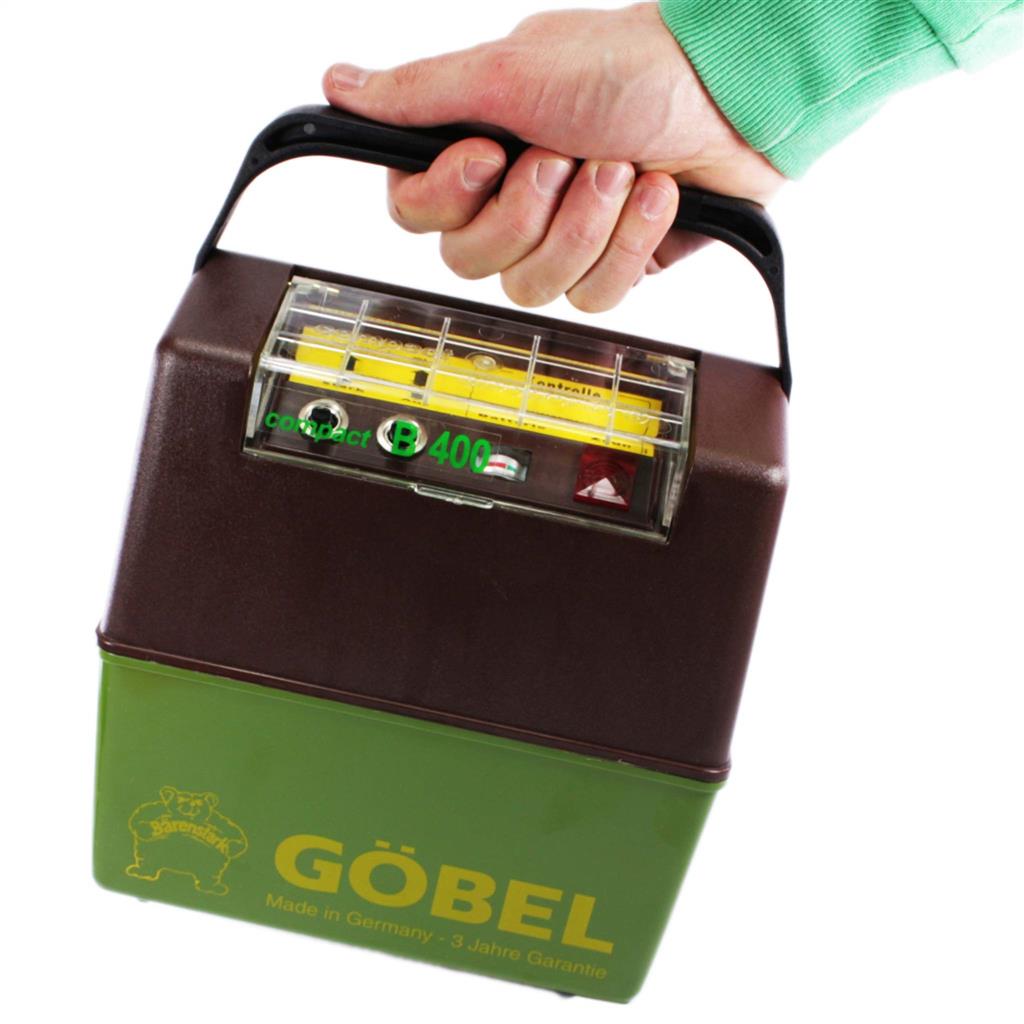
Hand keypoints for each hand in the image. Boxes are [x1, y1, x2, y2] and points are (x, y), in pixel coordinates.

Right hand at [323, 3, 782, 311]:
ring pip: (535, 287)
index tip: (489, 155)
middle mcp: (513, 201)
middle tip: (566, 157)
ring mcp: (563, 239)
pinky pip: (594, 297)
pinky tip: (652, 197)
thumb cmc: (628, 67)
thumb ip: (421, 93)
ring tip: (620, 171)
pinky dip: (629, 245)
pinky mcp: (612, 266)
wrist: (728, 95)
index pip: (417, 216)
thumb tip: (342, 86)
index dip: (451, 198)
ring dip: (584, 226)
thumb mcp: (511, 71)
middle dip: (529, 212)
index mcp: (476, 154)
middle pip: (474, 261)